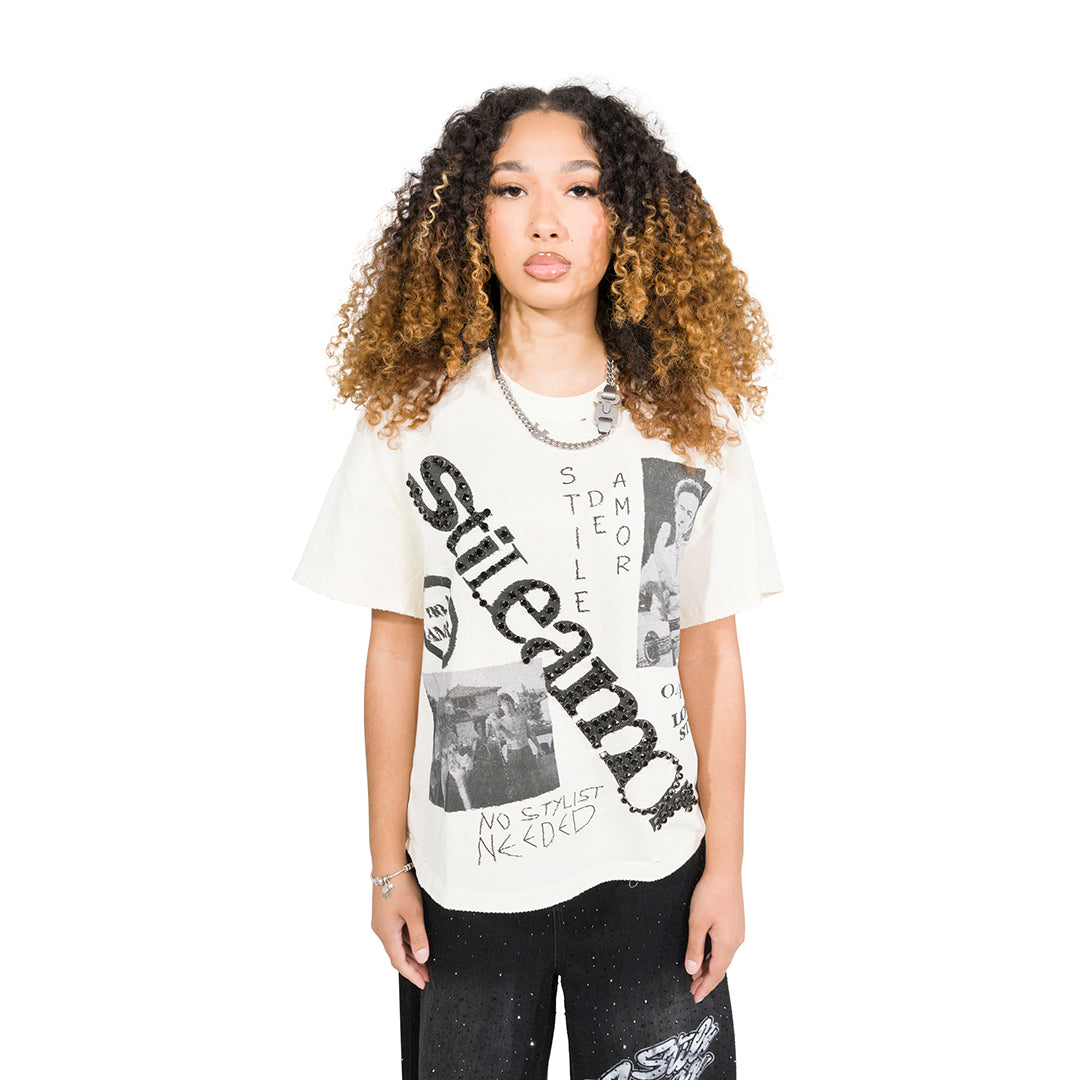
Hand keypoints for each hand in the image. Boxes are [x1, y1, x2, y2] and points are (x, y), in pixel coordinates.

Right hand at [371, 872, 429, 989]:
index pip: (399, 962)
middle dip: (413, 967)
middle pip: (397, 955)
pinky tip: (417, 942)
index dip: (412, 974)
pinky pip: (396, 934)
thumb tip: (422, 958)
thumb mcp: (414, 912)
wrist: (388, 864)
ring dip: (411, 954)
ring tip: (426, 962)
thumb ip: (419, 937)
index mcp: (386, 933)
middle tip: (427, 976)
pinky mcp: (385, 914)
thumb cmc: (399, 885)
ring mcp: (382, 922)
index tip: (423, 983)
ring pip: (397, 944)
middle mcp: (381, 930)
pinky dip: (407, 942)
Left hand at [684, 867, 744, 1003]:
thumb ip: (695, 948)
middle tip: (694, 990)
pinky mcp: (735, 923)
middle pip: (720, 967)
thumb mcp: (697, 922)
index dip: (705, 987)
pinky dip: (715, 955)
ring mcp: (737, 931)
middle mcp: (736, 940)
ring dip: (710, 967)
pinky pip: (725, 946)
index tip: (696, 997)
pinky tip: (706, 954)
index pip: (716, 973)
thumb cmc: (711, 893)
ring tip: (697, 975)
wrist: (725, 871)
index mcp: (727, 944)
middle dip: (707, 980)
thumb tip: (692, 970)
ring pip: (723, 957)